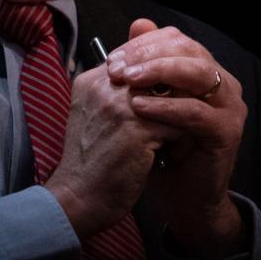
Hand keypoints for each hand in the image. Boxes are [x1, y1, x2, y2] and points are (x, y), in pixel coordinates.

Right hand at [45, 64, 180, 239]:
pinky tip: (173, 152)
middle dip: (174, 96)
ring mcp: (120, 106)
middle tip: (178, 119)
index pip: (140, 61)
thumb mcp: (96, 116)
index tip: (162, 106)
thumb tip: (154, 76)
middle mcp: (104, 86)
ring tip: (177, 136)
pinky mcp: (138, 129)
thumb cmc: (91, 161)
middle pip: (159, 74)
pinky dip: (181, 138)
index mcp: (92, 80)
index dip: (158, 82)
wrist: (79, 198)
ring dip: (180, 116)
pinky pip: (178, 123)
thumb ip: (117, 92)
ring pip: (173, 96)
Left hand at [107, 19, 247, 257]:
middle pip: (188, 50)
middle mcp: (222, 83)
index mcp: (202, 71)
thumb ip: (144, 68)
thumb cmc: (159, 149)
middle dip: (148, 54)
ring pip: (197, 73)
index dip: (142, 44)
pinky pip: (196, 112)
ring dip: (159, 73)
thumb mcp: (145, 104)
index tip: (111, 58)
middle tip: (116, 67)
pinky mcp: (227, 132)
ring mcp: (229, 106)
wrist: (179, 197)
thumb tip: (138, 23)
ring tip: (127, 80)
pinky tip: (139, 108)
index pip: (176, 40)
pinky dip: (166, 107)